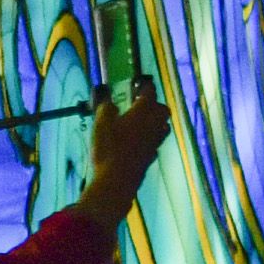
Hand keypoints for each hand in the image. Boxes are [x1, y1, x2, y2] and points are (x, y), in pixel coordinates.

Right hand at [87, 91, 173, 210]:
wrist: (117, 180)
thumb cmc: (108, 148)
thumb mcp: (101, 123)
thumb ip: (106, 108)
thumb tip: (109, 100)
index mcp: (142, 113)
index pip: (149, 93)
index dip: (145, 86)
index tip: (139, 83)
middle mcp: (153, 126)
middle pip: (163, 111)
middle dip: (155, 104)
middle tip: (141, 104)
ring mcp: (154, 143)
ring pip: (163, 127)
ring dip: (156, 121)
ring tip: (141, 122)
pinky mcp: (151, 157)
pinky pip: (156, 142)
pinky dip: (150, 138)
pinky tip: (138, 141)